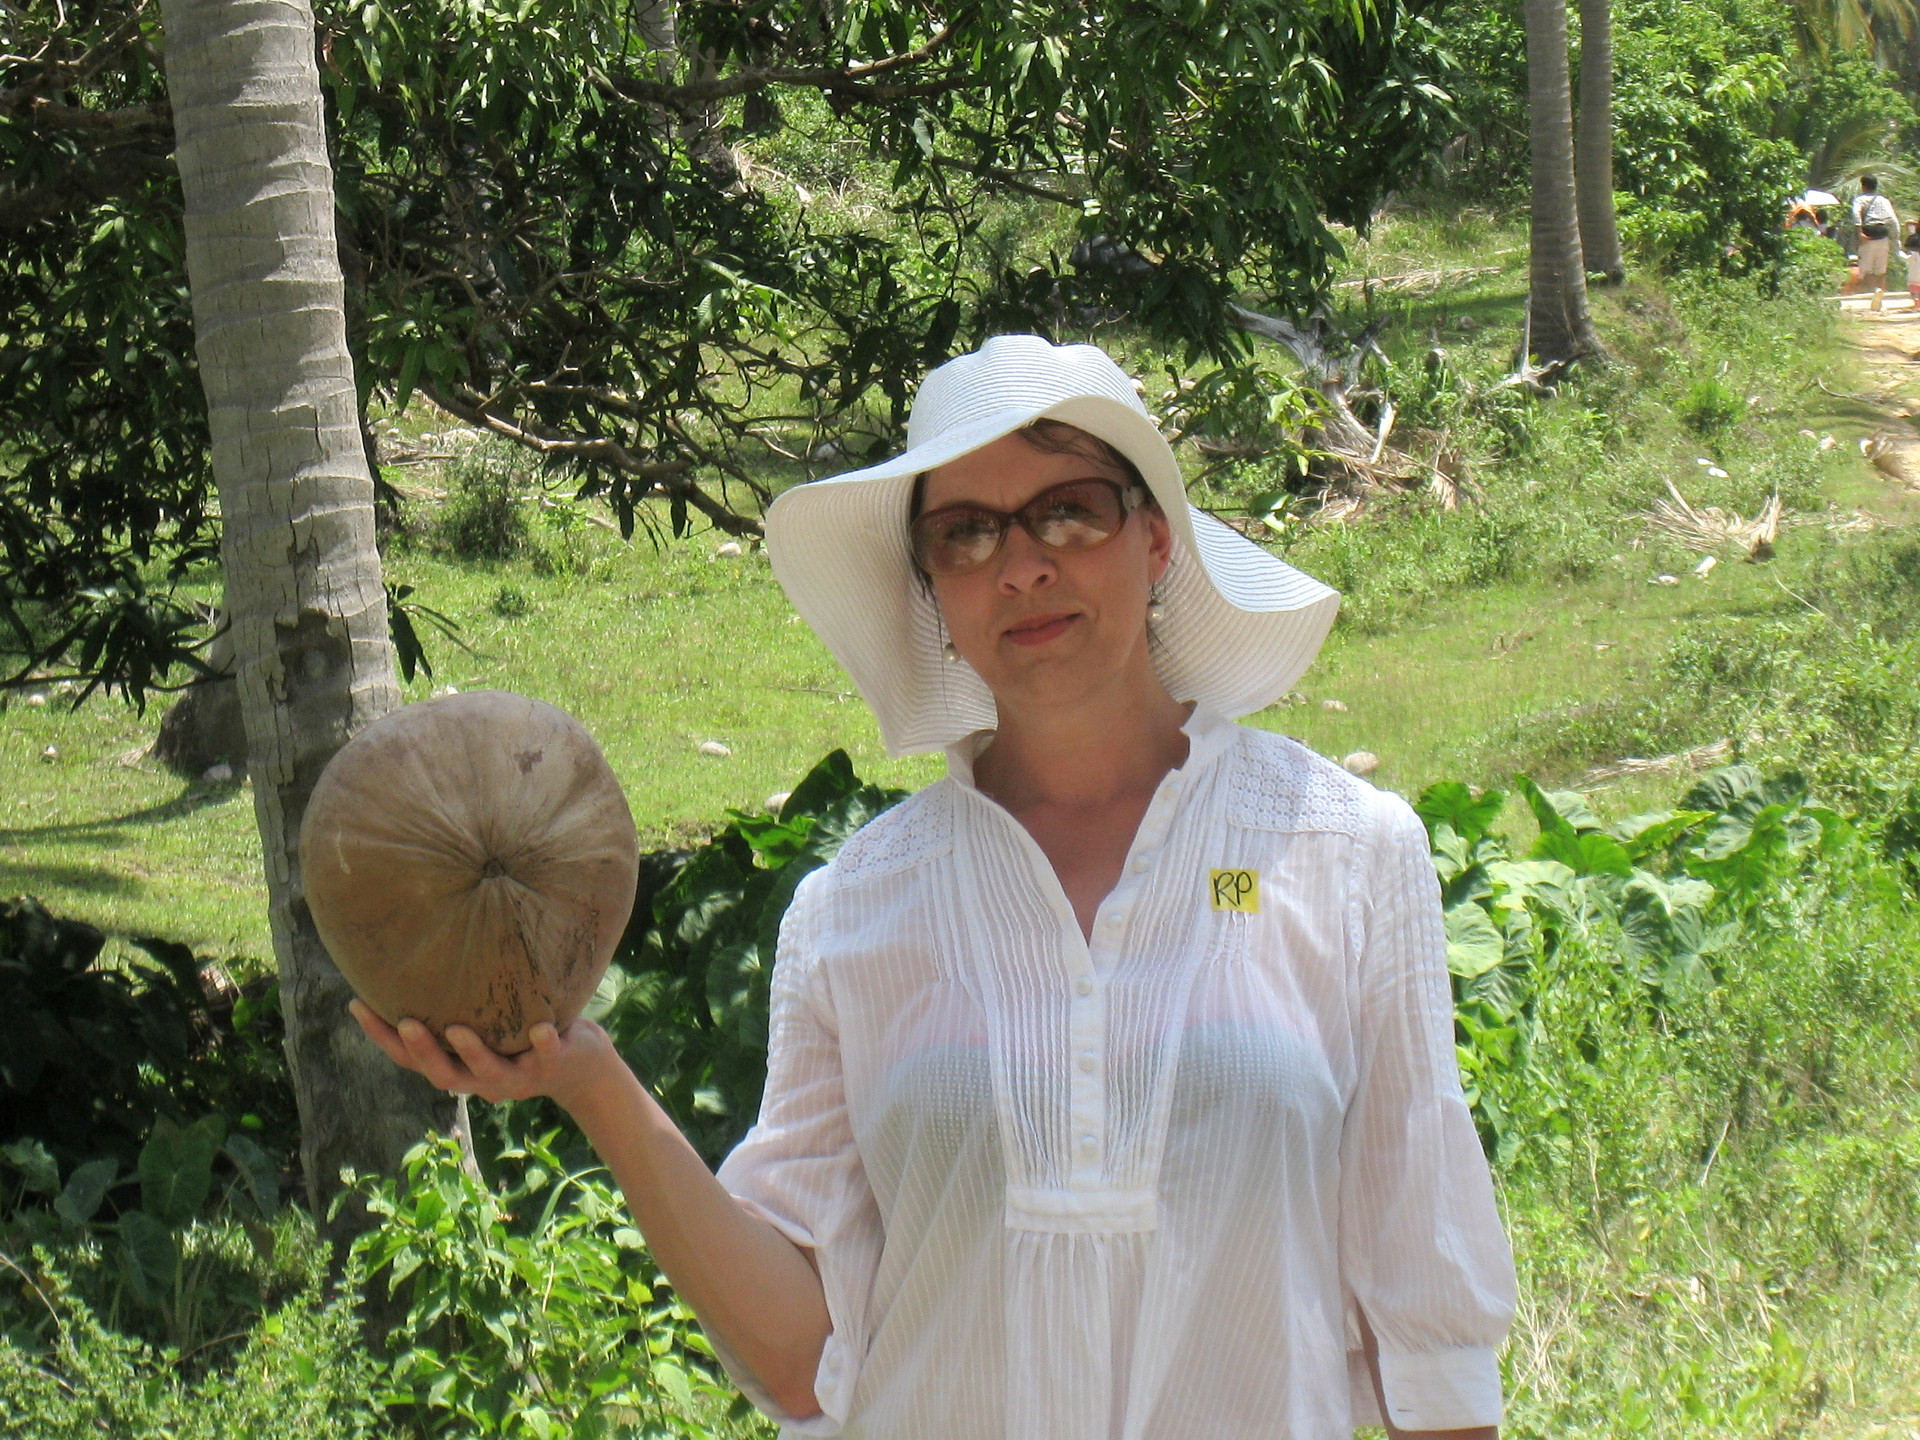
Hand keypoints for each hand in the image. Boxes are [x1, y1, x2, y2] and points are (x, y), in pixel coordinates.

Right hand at [348, 999, 622, 1116]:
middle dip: (423, 1051)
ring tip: (459, 1030)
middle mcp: (482, 1079)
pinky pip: (547, 1056)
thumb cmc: (521, 1035)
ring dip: (474, 1053)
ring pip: (489, 1074)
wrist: (581, 1066)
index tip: (357, 1005)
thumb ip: (457, 1006)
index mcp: (459, 1067)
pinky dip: (543, 1044)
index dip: (383, 1037)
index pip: (411, 1058)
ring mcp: (518, 1076)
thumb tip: (419, 956)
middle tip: (406, 1022)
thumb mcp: (486, 1023)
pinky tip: (541, 1029)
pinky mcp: (553, 1064)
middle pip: (443, 1074)